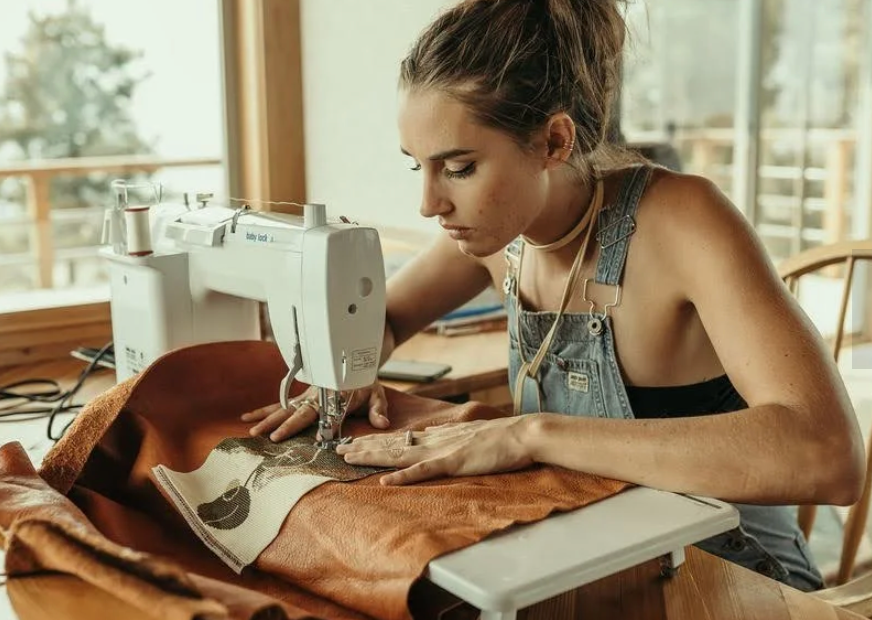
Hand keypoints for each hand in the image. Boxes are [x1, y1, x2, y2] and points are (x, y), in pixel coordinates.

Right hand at [241, 381, 389, 441]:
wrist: (356, 360)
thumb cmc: (365, 380)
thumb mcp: (377, 393)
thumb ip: (377, 409)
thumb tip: (382, 423)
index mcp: (336, 394)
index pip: (327, 413)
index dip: (318, 425)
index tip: (313, 438)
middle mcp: (318, 395)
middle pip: (299, 411)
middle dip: (284, 424)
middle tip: (271, 437)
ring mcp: (307, 395)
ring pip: (285, 407)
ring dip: (268, 418)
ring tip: (252, 429)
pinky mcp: (301, 396)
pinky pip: (282, 403)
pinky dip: (265, 410)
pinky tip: (249, 417)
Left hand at [336, 415, 533, 484]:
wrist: (522, 433)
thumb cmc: (501, 437)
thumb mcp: (468, 433)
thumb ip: (447, 435)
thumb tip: (430, 434)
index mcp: (438, 435)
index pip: (400, 438)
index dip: (376, 440)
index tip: (356, 440)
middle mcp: (434, 440)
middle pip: (393, 443)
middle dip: (365, 446)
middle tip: (339, 449)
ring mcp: (442, 450)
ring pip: (400, 454)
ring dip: (373, 456)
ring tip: (350, 458)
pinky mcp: (454, 462)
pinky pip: (424, 471)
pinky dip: (404, 476)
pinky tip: (386, 480)